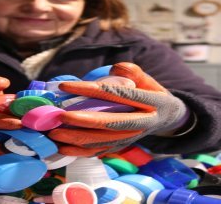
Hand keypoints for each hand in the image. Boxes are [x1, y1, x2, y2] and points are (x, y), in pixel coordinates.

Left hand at [48, 62, 189, 155]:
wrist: (166, 118)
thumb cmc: (151, 93)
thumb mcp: (149, 79)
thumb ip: (134, 72)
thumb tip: (116, 67)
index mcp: (150, 103)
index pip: (116, 94)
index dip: (90, 90)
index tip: (65, 86)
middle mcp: (142, 123)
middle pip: (110, 124)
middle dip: (82, 121)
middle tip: (60, 116)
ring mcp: (131, 138)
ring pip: (102, 141)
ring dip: (77, 139)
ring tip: (54, 133)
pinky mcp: (121, 147)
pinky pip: (100, 151)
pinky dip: (80, 152)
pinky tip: (62, 148)